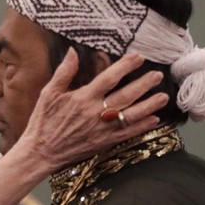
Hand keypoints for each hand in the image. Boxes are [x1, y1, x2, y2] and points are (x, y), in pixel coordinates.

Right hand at [13, 49, 168, 171]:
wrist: (41, 152)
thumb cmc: (43, 122)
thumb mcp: (48, 94)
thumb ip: (63, 73)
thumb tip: (73, 52)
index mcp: (82, 98)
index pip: (108, 78)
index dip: (125, 66)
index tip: (138, 57)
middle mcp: (95, 113)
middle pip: (125, 96)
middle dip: (143, 85)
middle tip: (157, 76)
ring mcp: (101, 129)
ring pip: (131, 115)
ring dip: (149, 106)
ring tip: (163, 97)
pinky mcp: (103, 142)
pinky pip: (127, 134)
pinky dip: (141, 127)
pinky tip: (154, 120)